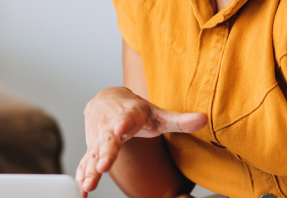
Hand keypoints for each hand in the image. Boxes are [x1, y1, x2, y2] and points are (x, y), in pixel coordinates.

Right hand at [76, 87, 207, 195]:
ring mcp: (98, 138)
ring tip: (89, 185)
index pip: (126, 119)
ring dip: (90, 169)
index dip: (123, 124)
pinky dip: (82, 175)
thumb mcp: (158, 113)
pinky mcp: (92, 148)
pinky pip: (85, 162)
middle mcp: (109, 126)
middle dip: (104, 153)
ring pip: (92, 154)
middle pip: (106, 140)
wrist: (108, 99)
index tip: (119, 130)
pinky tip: (82, 191)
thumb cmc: (136, 110)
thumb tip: (204, 119)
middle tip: (102, 166)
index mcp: (128, 115)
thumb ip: (180, 120)